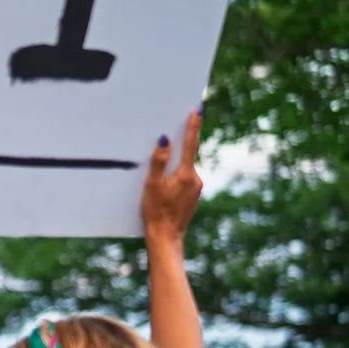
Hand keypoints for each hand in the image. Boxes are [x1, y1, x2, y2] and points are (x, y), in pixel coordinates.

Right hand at [141, 109, 204, 244]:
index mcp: (186, 174)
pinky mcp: (194, 196)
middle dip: (182, 145)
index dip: (193, 127)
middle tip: (178, 130)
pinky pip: (186, 179)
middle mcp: (196, 179)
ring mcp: (197, 188)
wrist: (166, 236)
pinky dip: (177, 176)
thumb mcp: (151, 185)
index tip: (197, 111)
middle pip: (188, 156)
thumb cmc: (155, 211)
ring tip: (163, 170)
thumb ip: (158, 161)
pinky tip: (166, 186)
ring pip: (186, 169)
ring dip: (177, 165)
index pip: (190, 144)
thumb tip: (164, 140)